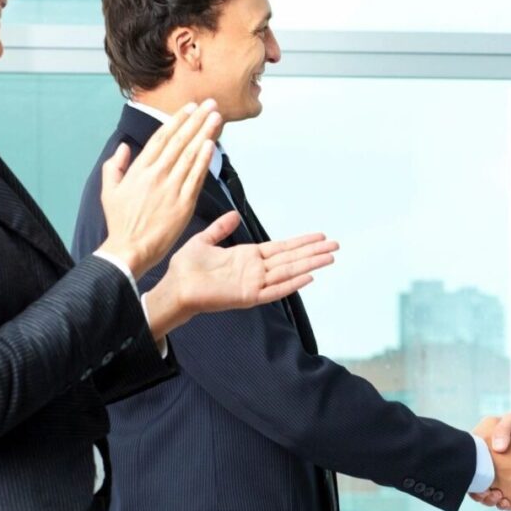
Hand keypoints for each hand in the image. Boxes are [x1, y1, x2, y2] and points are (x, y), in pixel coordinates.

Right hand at [99, 100, 221, 277]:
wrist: (130, 248)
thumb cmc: (120, 222)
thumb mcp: (108, 190)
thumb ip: (115, 165)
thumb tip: (124, 147)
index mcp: (139, 169)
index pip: (162, 138)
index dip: (177, 120)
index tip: (190, 107)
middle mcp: (156, 175)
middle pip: (179, 141)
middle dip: (196, 120)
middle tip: (210, 104)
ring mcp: (170, 188)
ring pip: (190, 155)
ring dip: (204, 134)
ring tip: (216, 118)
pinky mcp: (183, 204)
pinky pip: (196, 177)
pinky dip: (204, 160)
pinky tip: (212, 145)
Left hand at [145, 211, 338, 338]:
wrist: (175, 286)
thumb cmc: (186, 268)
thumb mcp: (204, 241)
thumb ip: (220, 229)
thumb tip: (234, 214)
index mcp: (248, 257)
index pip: (282, 248)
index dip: (301, 242)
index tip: (320, 236)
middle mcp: (256, 270)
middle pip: (291, 258)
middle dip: (313, 251)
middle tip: (336, 245)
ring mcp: (254, 283)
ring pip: (288, 272)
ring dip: (309, 265)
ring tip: (330, 258)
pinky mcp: (248, 296)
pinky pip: (274, 291)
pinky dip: (291, 284)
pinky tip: (308, 277)